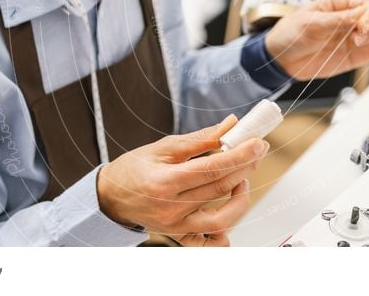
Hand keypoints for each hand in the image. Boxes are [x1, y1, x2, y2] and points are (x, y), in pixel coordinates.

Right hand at [96, 115, 267, 245]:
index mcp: (164, 182)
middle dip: (245, 168)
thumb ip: (200, 139)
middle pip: (220, 190)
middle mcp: (170, 208)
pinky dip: (224, 233)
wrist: (110, 196)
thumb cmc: (134, 169)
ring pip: (221, 219)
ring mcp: (175, 226)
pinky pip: (208, 243)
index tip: (258, 143)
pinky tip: (230, 211)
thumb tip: (230, 125)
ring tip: (242, 179)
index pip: (212, 169)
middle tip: (255, 151)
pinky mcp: (179, 236)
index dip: (240, 155)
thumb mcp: (164, 147)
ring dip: (240, 197)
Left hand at [264, 0, 368, 79]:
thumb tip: (359, 16)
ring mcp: (361, 36)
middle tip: (360, 42)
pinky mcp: (362, 54)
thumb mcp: (309, 24)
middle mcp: (356, 16)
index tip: (360, 30)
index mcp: (343, 2)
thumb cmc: (291, 33)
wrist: (282, 58)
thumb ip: (336, 21)